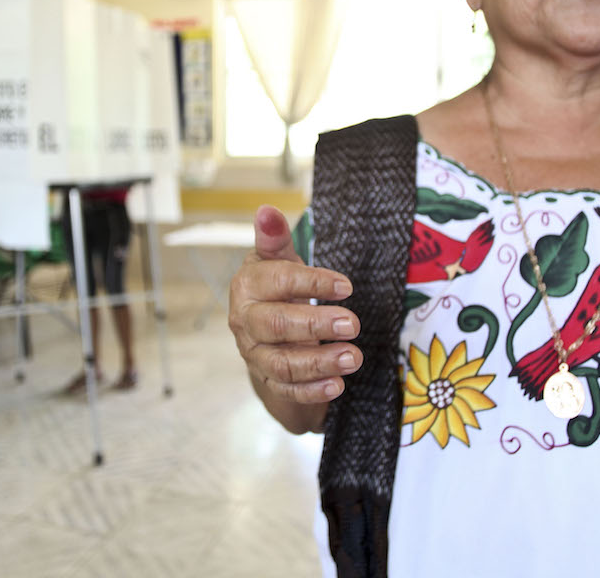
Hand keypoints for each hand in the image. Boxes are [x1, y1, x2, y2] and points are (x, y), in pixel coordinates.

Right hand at [229, 205, 361, 432]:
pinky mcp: (268, 381)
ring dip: (320, 362)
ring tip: (354, 357)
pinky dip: (313, 390)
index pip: (278, 282)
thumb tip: (266, 209)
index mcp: (247, 287)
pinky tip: (338, 385)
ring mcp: (255, 355)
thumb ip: (275, 239)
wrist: (265, 333)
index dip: (312, 283)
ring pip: (283, 363)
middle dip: (316, 325)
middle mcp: (245, 323)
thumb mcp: (278, 262)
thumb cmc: (277, 289)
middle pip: (277, 325)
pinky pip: (287, 390)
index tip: (346, 286)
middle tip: (353, 324)